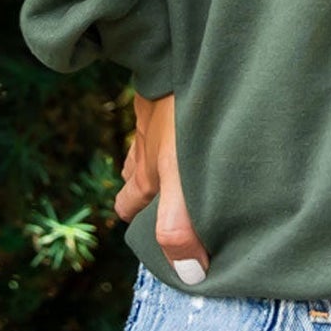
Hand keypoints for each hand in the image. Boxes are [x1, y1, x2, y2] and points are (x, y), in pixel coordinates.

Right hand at [114, 89, 209, 284]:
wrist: (176, 56)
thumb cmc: (180, 119)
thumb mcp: (181, 180)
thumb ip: (181, 227)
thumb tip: (190, 275)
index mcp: (145, 173)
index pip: (127, 206)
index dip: (138, 222)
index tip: (155, 232)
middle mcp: (144, 146)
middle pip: (136, 174)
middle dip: (150, 189)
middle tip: (175, 199)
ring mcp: (155, 114)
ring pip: (151, 142)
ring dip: (165, 155)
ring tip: (190, 164)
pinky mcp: (172, 88)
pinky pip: (168, 111)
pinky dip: (180, 122)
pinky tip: (203, 120)